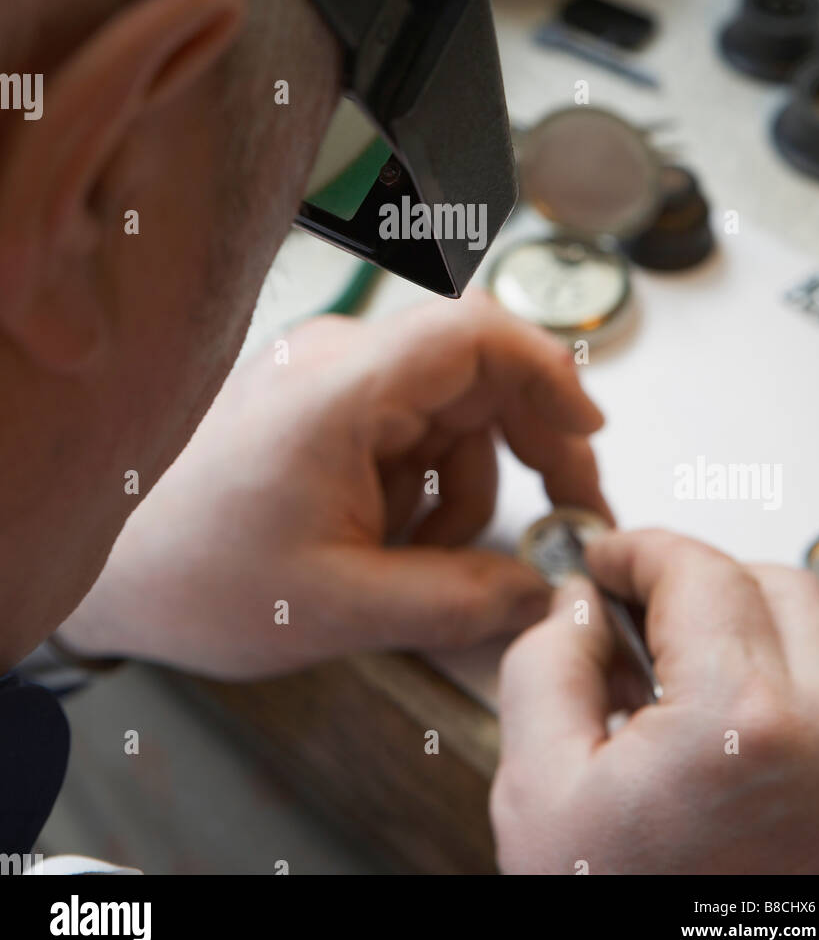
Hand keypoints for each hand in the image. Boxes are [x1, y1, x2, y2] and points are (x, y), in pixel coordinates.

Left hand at [59, 291, 606, 677]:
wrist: (111, 568)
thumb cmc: (194, 571)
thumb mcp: (339, 607)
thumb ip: (455, 600)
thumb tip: (540, 592)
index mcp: (341, 391)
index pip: (472, 332)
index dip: (547, 369)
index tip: (586, 430)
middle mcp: (341, 366)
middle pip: (479, 373)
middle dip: (532, 444)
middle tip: (565, 514)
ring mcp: (333, 383)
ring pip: (453, 413)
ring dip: (470, 487)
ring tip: (430, 561)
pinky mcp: (327, 408)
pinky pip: (414, 433)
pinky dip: (429, 488)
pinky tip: (395, 544)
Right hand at [492, 529, 818, 874]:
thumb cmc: (627, 931)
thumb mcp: (540, 796)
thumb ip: (546, 667)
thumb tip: (580, 606)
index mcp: (746, 723)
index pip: (700, 570)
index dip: (641, 549)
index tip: (608, 557)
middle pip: (774, 587)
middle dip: (698, 582)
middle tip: (635, 610)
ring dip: (748, 632)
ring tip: (679, 683)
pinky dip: (787, 689)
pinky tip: (726, 733)